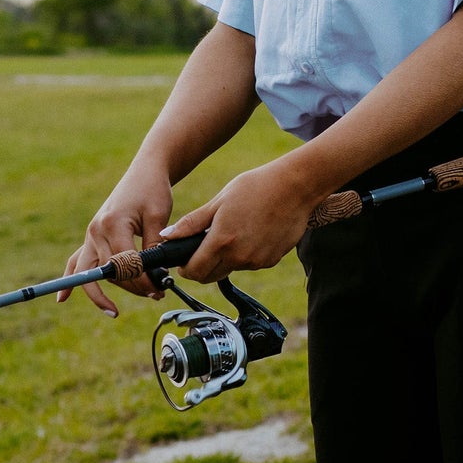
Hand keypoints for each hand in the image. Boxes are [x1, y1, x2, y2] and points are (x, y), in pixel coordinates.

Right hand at [57, 158, 172, 314]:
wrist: (144, 173)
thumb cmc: (153, 191)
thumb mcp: (159, 216)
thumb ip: (154, 246)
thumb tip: (156, 275)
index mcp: (112, 224)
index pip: (125, 264)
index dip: (142, 281)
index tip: (159, 289)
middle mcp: (96, 231)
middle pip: (109, 272)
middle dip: (132, 287)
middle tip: (156, 294)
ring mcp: (90, 235)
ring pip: (92, 272)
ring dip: (108, 291)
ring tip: (123, 305)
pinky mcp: (92, 237)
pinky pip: (76, 262)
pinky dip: (70, 280)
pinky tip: (62, 299)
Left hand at [163, 157, 317, 283]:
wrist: (295, 187)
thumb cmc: (255, 187)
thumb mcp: (219, 201)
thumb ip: (191, 223)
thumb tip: (166, 237)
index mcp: (222, 241)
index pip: (195, 271)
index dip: (186, 269)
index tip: (183, 262)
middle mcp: (239, 257)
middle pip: (211, 276)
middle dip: (202, 267)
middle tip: (203, 247)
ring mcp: (257, 262)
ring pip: (231, 269)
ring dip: (225, 258)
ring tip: (232, 231)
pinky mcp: (271, 261)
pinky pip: (249, 264)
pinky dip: (244, 255)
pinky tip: (251, 233)